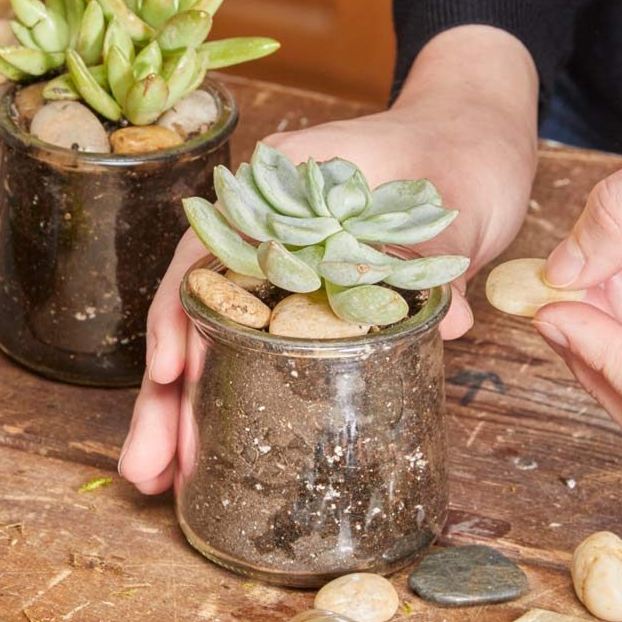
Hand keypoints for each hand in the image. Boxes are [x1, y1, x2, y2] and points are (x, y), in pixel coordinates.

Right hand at [120, 27, 539, 493]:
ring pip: (222, 345)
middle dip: (167, 395)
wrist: (475, 140)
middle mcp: (262, 235)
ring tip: (161, 481)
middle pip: (199, 314)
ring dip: (191, 413)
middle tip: (145, 467)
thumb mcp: (449, 200)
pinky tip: (218, 454)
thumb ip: (435, 256)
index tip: (169, 371)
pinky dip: (240, 404)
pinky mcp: (309, 304)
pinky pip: (264, 357)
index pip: (206, 253)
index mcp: (275, 190)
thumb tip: (440, 321)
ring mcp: (280, 272)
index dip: (179, 313)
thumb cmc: (458, 150)